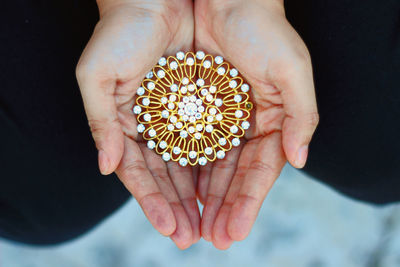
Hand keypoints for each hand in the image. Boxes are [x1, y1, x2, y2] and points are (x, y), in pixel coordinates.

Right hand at [76, 0, 199, 248]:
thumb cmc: (120, 32)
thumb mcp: (97, 75)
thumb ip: (99, 122)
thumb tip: (106, 167)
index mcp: (125, 126)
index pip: (138, 173)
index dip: (152, 201)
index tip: (170, 226)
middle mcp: (153, 128)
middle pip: (167, 177)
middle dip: (180, 208)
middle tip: (195, 238)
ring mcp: (178, 118)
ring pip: (190, 165)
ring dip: (200, 197)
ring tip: (212, 226)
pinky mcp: (203, 105)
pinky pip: (211, 140)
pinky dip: (216, 166)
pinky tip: (223, 190)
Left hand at [194, 0, 318, 248]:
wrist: (226, 0)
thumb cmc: (263, 29)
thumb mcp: (292, 68)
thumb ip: (301, 114)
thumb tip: (300, 159)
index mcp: (273, 121)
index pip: (261, 171)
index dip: (249, 202)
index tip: (235, 231)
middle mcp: (246, 126)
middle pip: (234, 176)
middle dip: (224, 208)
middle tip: (212, 240)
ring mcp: (220, 120)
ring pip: (210, 167)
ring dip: (203, 199)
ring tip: (192, 229)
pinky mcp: (194, 110)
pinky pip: (189, 145)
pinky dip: (185, 170)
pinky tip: (180, 194)